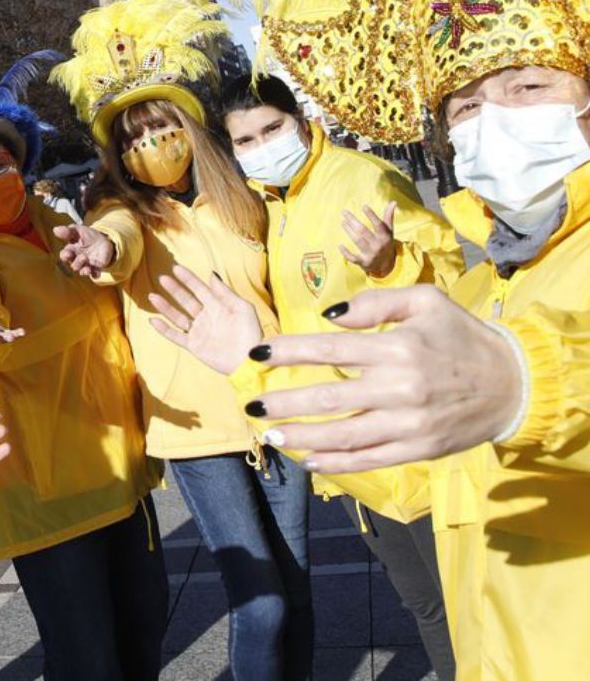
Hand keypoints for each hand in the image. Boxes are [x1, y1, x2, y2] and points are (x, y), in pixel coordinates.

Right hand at [54, 223, 114, 278]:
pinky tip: (95, 271)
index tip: (68, 253)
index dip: (65, 256)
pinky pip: (94, 274)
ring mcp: (87, 265)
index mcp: (71, 251)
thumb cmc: (88, 236)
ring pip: (82, 271)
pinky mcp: (96, 268)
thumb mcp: (78, 231)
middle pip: (74, 266)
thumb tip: (55, 229)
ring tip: (89, 260)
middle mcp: (77, 260)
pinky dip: (94, 274)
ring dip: (84, 269)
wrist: (104, 240)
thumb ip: (68, 231)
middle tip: (83, 256)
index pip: (64, 256)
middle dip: (77, 263)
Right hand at [147, 266, 264, 374]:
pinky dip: (164, 329)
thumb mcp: (243, 308)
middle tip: (162, 278)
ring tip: (152, 296)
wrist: (249, 360)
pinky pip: (175, 336)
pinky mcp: (194, 346)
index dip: (188, 279)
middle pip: (186, 300)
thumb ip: (226, 292)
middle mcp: (206, 317)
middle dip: (174, 290)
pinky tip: (153, 321)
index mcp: (218, 306)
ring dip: (165, 307)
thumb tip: (212, 274)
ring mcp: (199, 331)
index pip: (200, 289)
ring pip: (177, 317)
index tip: (176, 268)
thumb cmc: (250, 333)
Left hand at [243, 285, 521, 471]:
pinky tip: (309, 461)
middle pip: (327, 398)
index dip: (286, 352)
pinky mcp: (419, 449)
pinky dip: (337, 464)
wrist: (514, 384)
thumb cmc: (462, 337)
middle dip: (283, 403)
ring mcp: (408, 424)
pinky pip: (369, 459)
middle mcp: (399, 388)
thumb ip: (375, 304)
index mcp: (397, 348)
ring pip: (343, 435)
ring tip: (271, 436)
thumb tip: (329, 315)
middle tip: (251, 406)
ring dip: (301, 437)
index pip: (328, 350)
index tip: (255, 355)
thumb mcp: (426, 302)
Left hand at [341, 202, 397, 277]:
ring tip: (343, 222)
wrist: (387, 265)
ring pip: (357, 241)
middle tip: (344, 212)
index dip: (371, 215)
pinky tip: (340, 245)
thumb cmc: (385, 243)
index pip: (378, 225)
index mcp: (385, 237)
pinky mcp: (363, 262)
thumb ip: (388, 217)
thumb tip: (393, 202)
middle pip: (363, 231)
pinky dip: (346, 252)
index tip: (363, 206)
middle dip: (353, 221)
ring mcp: (371, 254)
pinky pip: (353, 257)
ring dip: (349, 231)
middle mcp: (378, 245)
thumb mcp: (389, 231)